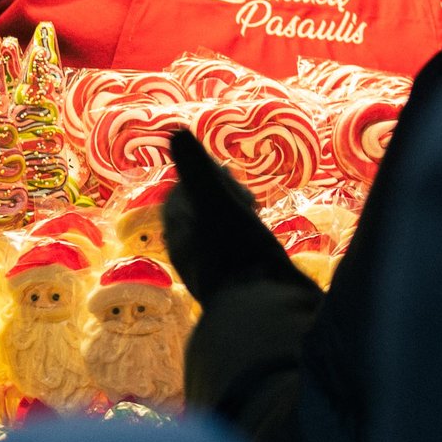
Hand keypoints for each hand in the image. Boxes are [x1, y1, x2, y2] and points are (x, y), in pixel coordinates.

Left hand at [161, 128, 316, 304]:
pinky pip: (235, 255)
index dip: (201, 178)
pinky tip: (265, 244)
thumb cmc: (239, 254)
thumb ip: (196, 169)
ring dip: (234, 218)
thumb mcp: (217, 203)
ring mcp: (214, 273)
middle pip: (197, 216)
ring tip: (253, 213)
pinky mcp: (237, 286)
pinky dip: (246, 240)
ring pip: (217, 236)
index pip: (178, 196)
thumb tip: (175, 129)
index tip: (226, 172)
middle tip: (245, 194)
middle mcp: (190, 255)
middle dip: (220, 197)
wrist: (266, 311)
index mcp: (178, 234)